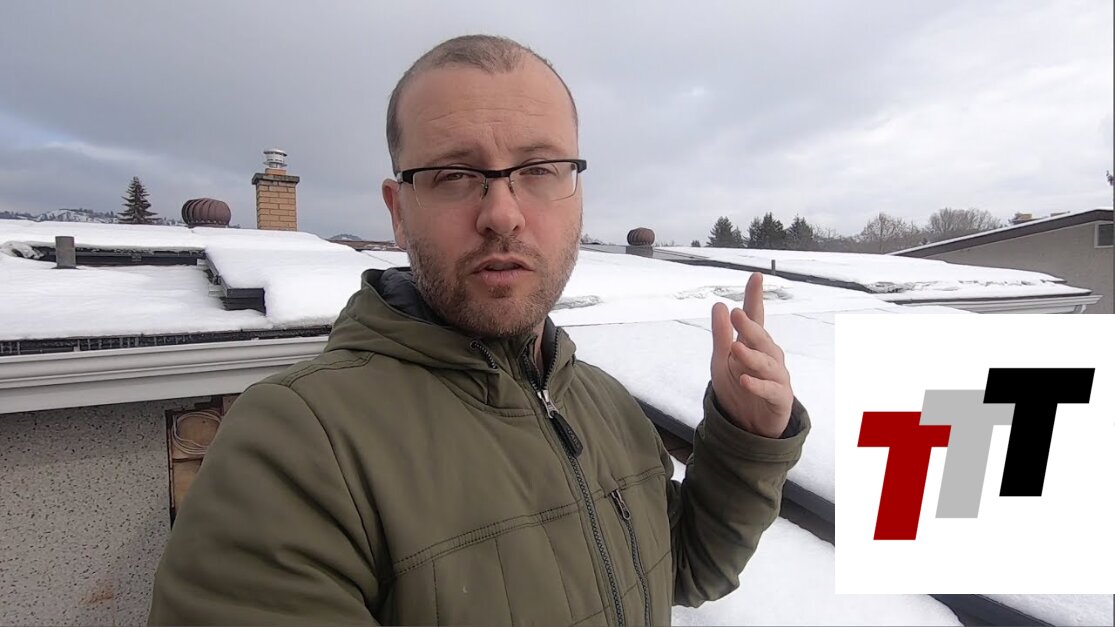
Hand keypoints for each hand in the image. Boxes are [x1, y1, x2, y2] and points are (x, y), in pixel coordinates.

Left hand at [710, 272, 793, 437]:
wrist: (748, 424)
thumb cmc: (737, 387)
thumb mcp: (721, 360)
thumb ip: (721, 335)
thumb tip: (719, 305)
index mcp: (753, 344)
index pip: (755, 317)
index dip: (754, 298)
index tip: (755, 277)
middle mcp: (769, 356)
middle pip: (761, 339)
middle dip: (750, 327)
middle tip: (736, 314)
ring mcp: (776, 377)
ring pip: (767, 363)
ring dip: (752, 356)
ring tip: (736, 348)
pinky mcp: (780, 398)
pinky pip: (770, 390)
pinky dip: (757, 385)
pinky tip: (744, 380)